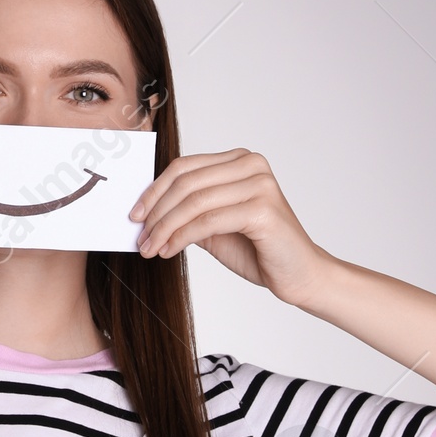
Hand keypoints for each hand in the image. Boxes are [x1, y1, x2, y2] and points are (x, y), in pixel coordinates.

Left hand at [130, 149, 329, 305]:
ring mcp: (260, 184)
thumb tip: (147, 212)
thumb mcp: (215, 225)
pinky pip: (208, 221)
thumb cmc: (259, 250)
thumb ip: (189, 211)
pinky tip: (169, 251)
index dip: (154, 190)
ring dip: (165, 228)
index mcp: (240, 161)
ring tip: (150, 248)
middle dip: (156, 212)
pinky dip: (182, 237)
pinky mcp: (263, 209)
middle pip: (186, 182)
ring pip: (194, 202)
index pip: (185, 167)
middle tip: (140, 237)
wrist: (300, 276)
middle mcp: (252, 165)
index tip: (135, 215)